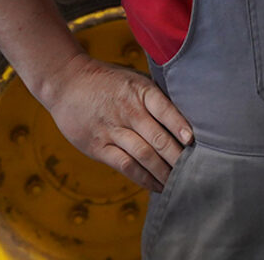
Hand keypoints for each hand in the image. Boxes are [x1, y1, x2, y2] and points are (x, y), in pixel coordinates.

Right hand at [39, 54, 192, 191]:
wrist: (66, 82)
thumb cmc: (107, 80)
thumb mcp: (132, 78)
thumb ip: (155, 96)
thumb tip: (186, 116)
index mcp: (138, 89)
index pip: (164, 108)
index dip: (180, 125)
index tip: (194, 141)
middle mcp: (127, 109)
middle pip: (157, 138)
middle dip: (178, 158)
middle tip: (196, 172)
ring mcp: (112, 129)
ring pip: (144, 155)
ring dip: (164, 172)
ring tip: (181, 184)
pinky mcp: (99, 147)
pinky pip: (126, 166)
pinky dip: (144, 178)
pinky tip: (157, 186)